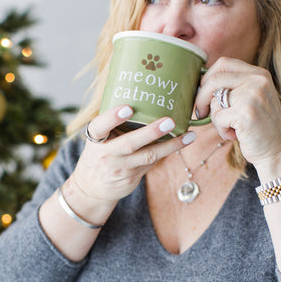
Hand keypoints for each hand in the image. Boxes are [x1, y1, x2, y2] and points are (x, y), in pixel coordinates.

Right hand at [70, 105, 195, 204]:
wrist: (92, 186)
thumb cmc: (100, 151)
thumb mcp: (99, 136)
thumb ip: (113, 122)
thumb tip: (143, 95)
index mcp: (96, 137)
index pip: (100, 125)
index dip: (113, 117)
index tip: (128, 108)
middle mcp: (106, 153)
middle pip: (129, 143)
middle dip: (150, 132)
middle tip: (169, 121)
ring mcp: (119, 168)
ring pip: (147, 156)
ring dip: (170, 145)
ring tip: (188, 135)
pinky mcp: (131, 178)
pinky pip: (152, 162)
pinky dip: (168, 150)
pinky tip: (184, 141)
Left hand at [195, 57, 280, 168]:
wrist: (277, 151)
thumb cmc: (256, 127)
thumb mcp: (250, 98)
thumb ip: (233, 86)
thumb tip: (199, 83)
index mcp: (258, 74)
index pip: (223, 63)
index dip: (206, 77)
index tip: (201, 92)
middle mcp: (258, 81)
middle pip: (214, 79)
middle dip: (200, 98)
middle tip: (199, 113)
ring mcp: (253, 95)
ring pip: (214, 101)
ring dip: (215, 118)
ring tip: (230, 127)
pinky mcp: (246, 112)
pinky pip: (218, 117)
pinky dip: (221, 129)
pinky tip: (234, 134)